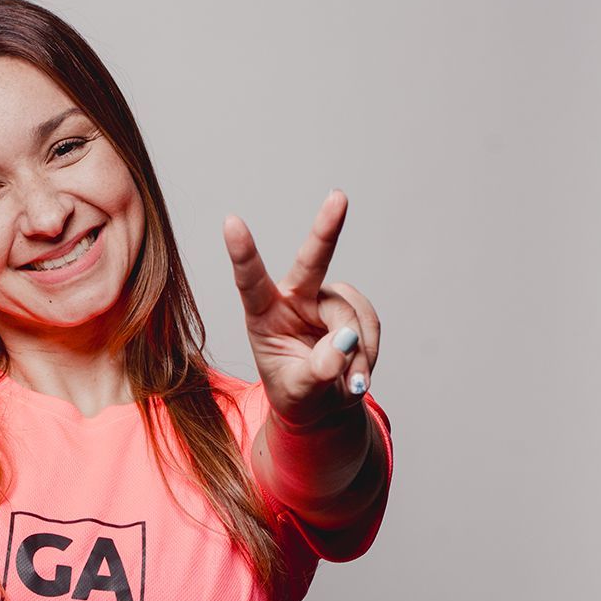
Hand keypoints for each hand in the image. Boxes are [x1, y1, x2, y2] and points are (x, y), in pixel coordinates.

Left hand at [223, 190, 380, 427]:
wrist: (323, 403)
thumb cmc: (298, 395)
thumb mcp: (299, 393)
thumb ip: (317, 371)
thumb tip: (344, 342)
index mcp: (263, 315)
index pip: (251, 283)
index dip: (243, 254)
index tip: (231, 222)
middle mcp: (294, 298)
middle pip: (312, 261)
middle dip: (327, 228)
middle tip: (339, 197)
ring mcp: (325, 299)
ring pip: (350, 314)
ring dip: (356, 353)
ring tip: (347, 381)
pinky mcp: (351, 306)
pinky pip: (370, 322)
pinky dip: (369, 352)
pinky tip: (357, 372)